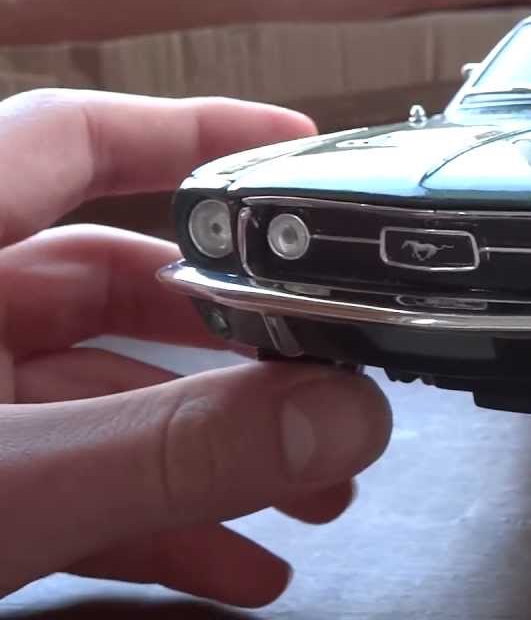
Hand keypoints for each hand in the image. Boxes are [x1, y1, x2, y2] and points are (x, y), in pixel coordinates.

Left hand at [0, 90, 391, 606]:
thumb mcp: (10, 481)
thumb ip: (172, 446)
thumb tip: (334, 418)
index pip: (71, 139)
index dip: (189, 133)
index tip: (296, 150)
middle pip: (118, 286)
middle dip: (241, 341)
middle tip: (327, 370)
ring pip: (106, 395)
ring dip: (216, 446)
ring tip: (310, 497)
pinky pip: (74, 475)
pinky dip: (159, 514)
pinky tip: (233, 562)